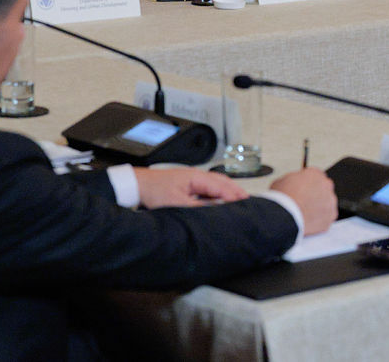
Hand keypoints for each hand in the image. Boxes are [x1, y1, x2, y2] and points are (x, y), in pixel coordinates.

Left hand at [134, 167, 248, 208]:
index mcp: (196, 177)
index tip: (245, 204)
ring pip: (218, 184)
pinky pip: (211, 187)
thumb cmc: (154, 191)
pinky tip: (224, 200)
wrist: (138, 185)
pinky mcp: (190, 185)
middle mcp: (198, 176)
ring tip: (241, 200)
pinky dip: (221, 193)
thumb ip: (197, 207)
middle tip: (250, 202)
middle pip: (224, 182)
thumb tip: (214, 211)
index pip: (221, 186)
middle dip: (237, 191)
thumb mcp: (176, 203)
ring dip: (230, 191)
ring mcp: (195, 179)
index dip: (234, 195)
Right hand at [270, 168, 337, 235]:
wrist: (285, 215)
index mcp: (315, 174)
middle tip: (304, 202)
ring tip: (305, 213)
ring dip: (319, 207)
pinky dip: (320, 220)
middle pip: (323, 189)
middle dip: (315, 194)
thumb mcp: (282, 181)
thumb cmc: (282, 198)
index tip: (304, 188)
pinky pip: (327, 217)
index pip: (315, 175)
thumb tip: (292, 184)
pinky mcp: (331, 216)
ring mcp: (330, 201)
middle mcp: (326, 185)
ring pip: (326, 203)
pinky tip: (309, 221)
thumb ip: (294, 180)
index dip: (308, 183)